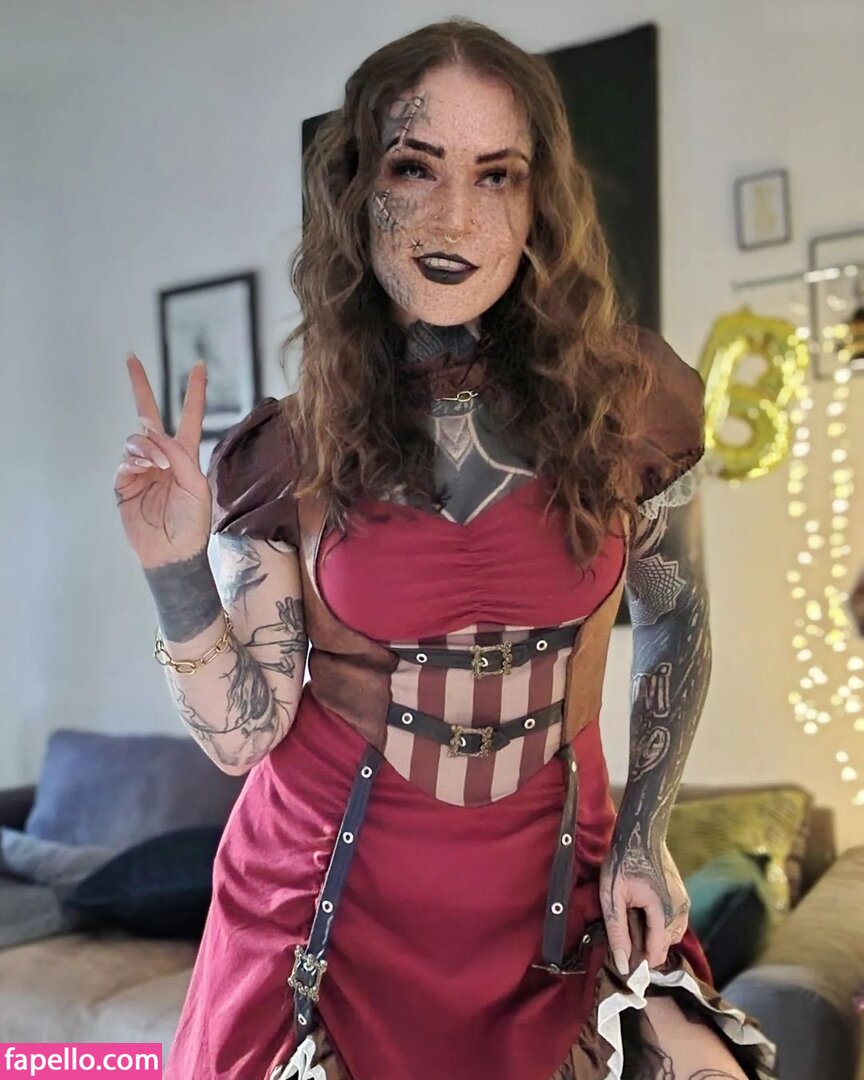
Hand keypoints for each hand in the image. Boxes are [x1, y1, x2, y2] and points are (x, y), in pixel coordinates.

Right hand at [114, 354, 211, 568]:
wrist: (171, 552)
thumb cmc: (191, 523)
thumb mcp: (197, 488)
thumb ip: (180, 456)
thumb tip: (154, 433)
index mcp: (186, 456)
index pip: (189, 417)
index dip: (194, 392)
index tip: (199, 366)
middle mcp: (163, 457)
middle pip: (148, 415)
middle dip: (140, 386)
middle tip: (131, 358)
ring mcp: (142, 468)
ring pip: (137, 439)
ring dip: (147, 446)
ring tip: (159, 465)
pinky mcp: (125, 482)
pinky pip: (126, 461)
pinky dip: (135, 461)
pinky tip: (144, 471)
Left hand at [599, 837, 689, 975]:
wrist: (641, 833)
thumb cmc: (622, 862)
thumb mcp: (612, 897)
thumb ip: (617, 932)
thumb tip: (622, 964)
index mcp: (663, 913)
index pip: (656, 954)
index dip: (639, 962)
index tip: (622, 959)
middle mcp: (680, 911)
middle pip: (664, 947)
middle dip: (645, 947)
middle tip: (624, 929)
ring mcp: (685, 904)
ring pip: (671, 937)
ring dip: (653, 936)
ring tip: (632, 917)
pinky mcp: (684, 898)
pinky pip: (675, 923)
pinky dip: (660, 925)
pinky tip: (643, 911)